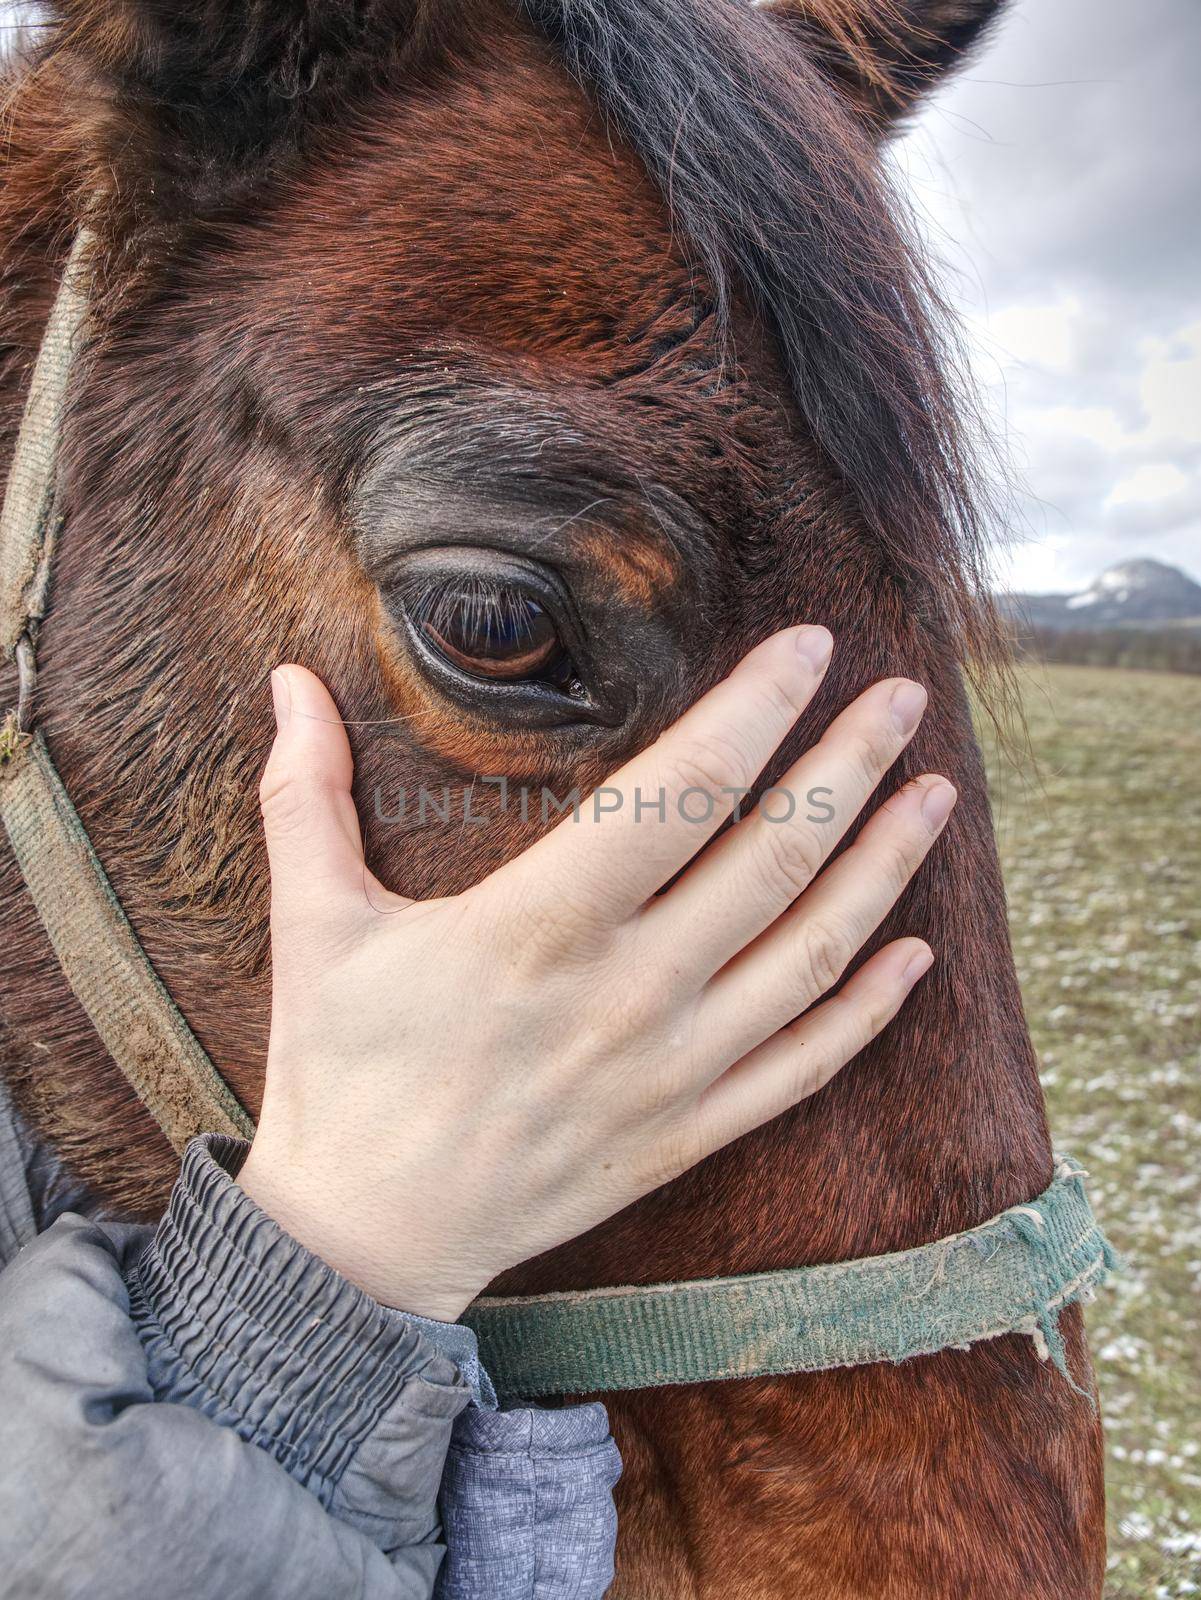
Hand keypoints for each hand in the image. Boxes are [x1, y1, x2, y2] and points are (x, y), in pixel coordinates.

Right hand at [236, 626, 955, 1318]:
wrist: (363, 1239)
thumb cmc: (339, 1071)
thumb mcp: (312, 924)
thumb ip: (304, 794)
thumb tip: (284, 681)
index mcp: (539, 925)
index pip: (679, 791)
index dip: (755, 708)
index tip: (810, 648)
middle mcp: (626, 993)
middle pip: (771, 857)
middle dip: (847, 765)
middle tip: (901, 697)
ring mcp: (670, 1071)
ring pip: (810, 955)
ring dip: (881, 868)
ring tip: (932, 795)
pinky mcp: (686, 1135)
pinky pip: (804, 1067)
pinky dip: (869, 1008)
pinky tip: (914, 953)